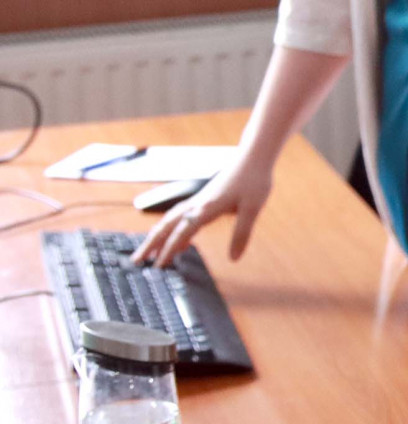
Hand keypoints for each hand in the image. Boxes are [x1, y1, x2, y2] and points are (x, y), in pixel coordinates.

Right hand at [129, 156, 273, 268]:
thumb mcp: (253, 208)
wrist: (254, 156)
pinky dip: (172, 228)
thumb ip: (242, 234)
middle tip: (136, 261)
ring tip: (148, 254)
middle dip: (151, 244)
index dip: (169, 249)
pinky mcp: (203, 198)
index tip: (157, 266)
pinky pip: (180, 215)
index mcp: (207, 208)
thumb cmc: (255, 180)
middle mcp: (197, 204)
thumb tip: (234, 260)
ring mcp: (199, 200)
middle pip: (167, 225)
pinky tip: (179, 241)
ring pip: (170, 219)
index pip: (182, 232)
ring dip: (157, 236)